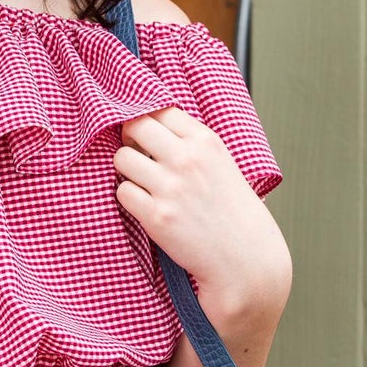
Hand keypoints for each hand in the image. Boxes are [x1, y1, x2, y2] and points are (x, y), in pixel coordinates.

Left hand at [113, 105, 291, 313]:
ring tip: (142, 183)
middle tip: (136, 154)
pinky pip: (122, 192)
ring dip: (126, 170)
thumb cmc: (233, 211)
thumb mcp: (222, 164)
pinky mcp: (156, 216)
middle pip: (135, 126)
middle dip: (129, 138)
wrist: (244, 257)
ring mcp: (170, 187)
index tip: (147, 135)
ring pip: (122, 158)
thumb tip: (153, 124)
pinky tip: (144, 205)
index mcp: (206, 141)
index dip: (148, 120)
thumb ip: (192, 144)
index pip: (160, 109)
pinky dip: (128, 198)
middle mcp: (187, 159)